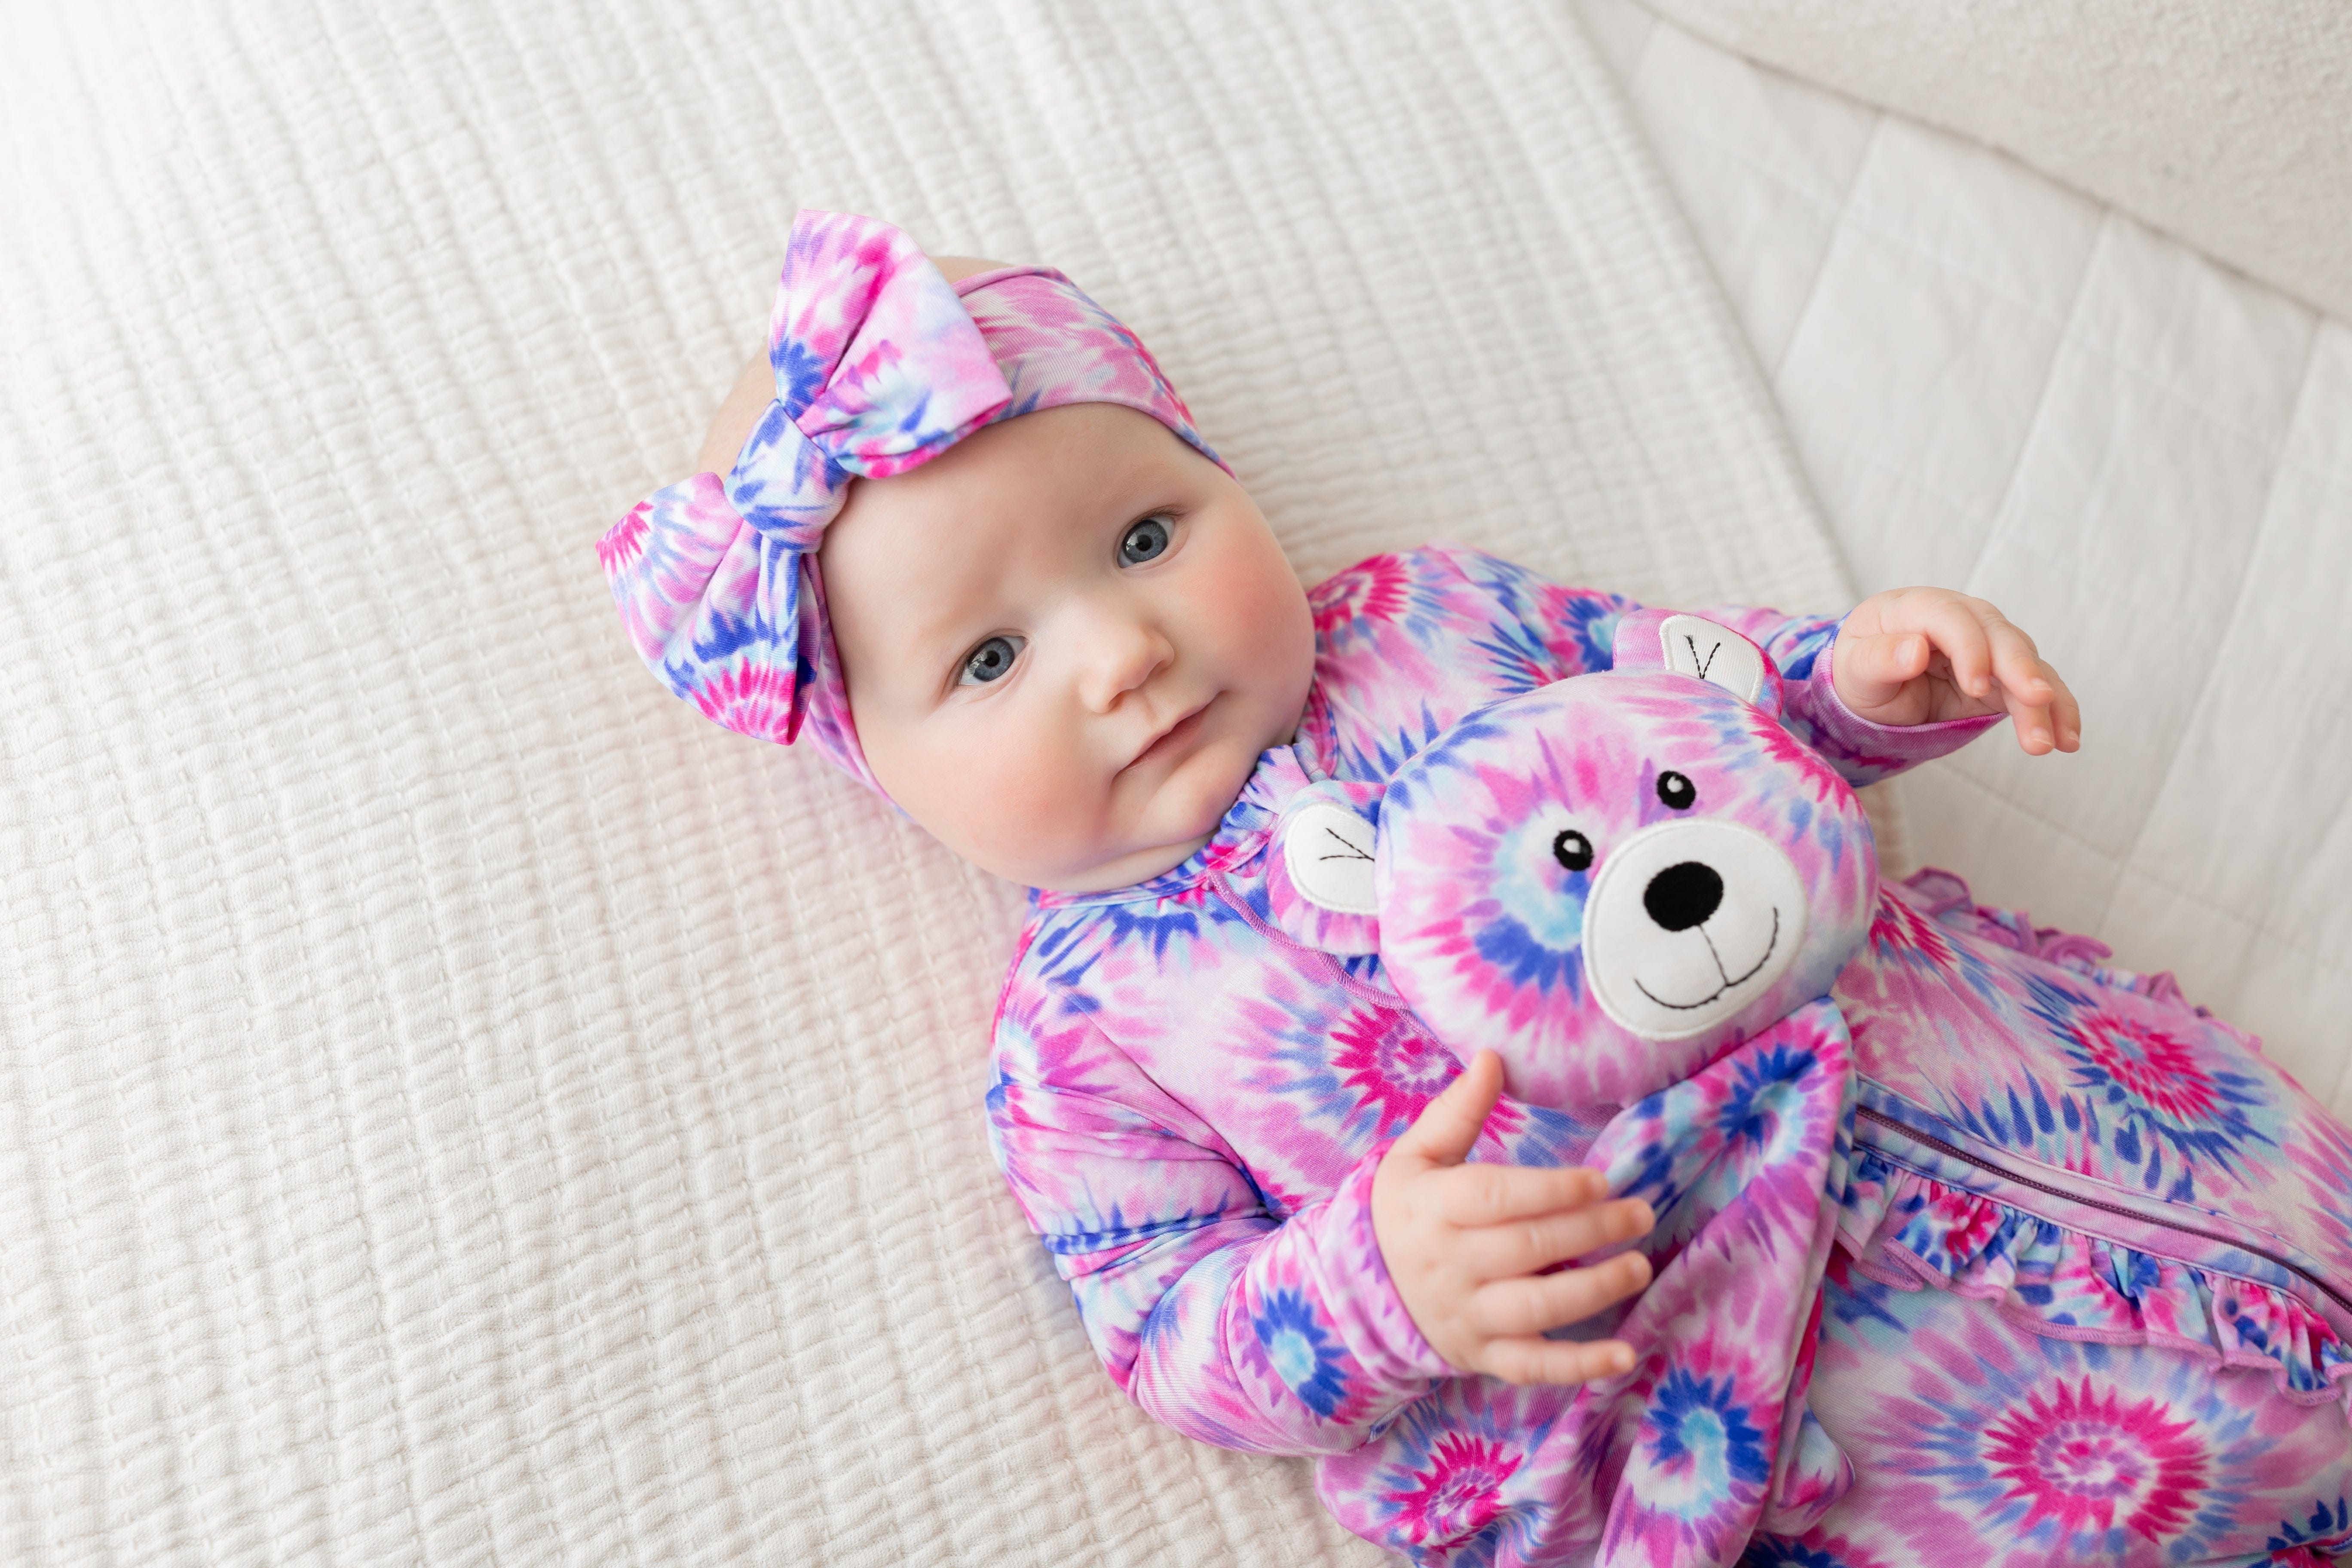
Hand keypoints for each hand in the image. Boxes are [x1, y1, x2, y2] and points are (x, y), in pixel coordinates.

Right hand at [1371, 1051, 1655, 1383]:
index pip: (1494, 1198)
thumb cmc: (1405, 1209)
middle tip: (1640, 1213)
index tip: (1599, 1179)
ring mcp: (1466, 1315)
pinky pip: (1533, 1366)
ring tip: (1639, 1267)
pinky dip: (1580, 1367)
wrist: (1360, 1287)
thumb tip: (1492, 1056)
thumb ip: (1457, 1110)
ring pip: (1534, 1309)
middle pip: (1525, 1248)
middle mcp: (1449, 1265)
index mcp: (1433, 1208)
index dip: (1551, 1190)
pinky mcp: (1483, 1354)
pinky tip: (1625, 1356)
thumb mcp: (1416, 1155)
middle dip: (1589, 1230)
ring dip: (1593, 1290)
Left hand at [1831, 587, 2081, 754]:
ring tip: (2049, 743)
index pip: (1949, 617)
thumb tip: (1915, 649)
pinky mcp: (2004, 675)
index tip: (1976, 684)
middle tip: (2037, 701)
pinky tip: (2067, 740)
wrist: (1871, 688)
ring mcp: (1987, 643)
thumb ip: (1878, 659)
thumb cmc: (1858, 673)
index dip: (1969, 647)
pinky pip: (2036, 688)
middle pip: (1999, 635)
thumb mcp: (1853, 670)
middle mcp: (1960, 618)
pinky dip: (2056, 712)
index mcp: (1915, 607)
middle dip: (2021, 669)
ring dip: (2044, 701)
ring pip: (2025, 663)